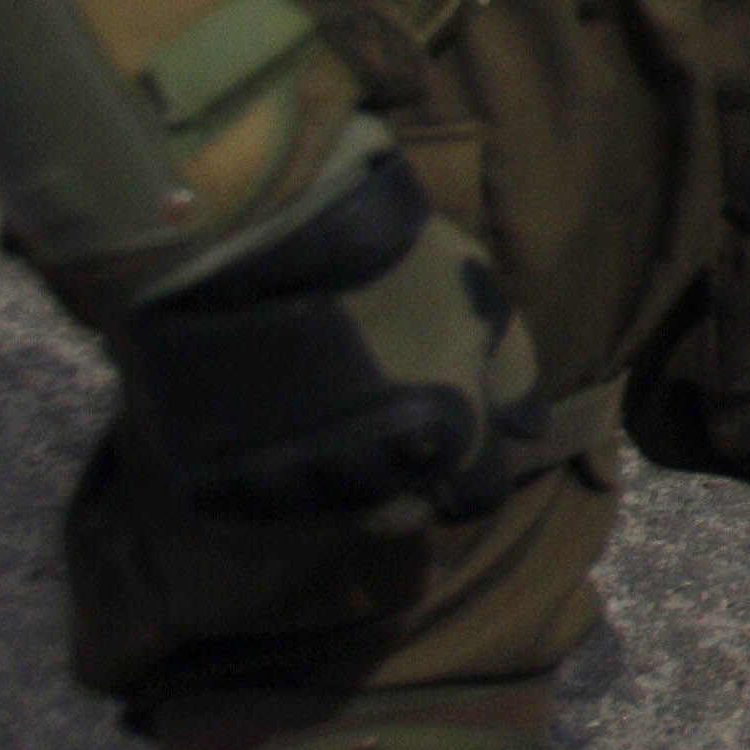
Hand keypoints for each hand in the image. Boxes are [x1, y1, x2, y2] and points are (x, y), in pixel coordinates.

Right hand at [111, 135, 549, 533]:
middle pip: (402, 516)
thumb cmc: (387, 256)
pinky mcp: (224, 488)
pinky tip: (275, 422)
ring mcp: (294, 491)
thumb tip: (525, 434)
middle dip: (407, 483)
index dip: (470, 465)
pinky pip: (262, 505)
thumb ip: (513, 374)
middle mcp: (377, 485)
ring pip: (332, 516)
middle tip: (387, 424)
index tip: (451, 429)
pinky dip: (274, 476)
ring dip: (339, 481)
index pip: (478, 495)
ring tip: (327, 417)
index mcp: (450, 442)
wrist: (254, 233)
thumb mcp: (481, 298)